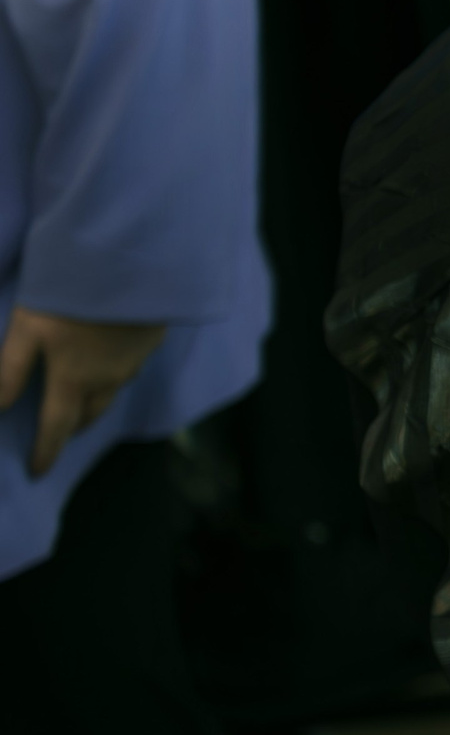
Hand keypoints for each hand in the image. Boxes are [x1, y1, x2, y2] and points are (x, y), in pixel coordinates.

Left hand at [0, 309, 165, 475]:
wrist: (131, 263)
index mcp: (74, 380)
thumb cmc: (70, 295)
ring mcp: (134, 361)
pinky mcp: (151, 341)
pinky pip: (130, 368)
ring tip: (84, 397)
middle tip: (61, 431)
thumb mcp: (27, 329)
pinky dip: (115, 373)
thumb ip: (11, 370)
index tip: (38, 471)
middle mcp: (108, 380)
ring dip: (96, 402)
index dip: (46, 451)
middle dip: (73, 427)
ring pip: (112, 392)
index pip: (56, 426)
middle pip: (90, 414)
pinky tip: (110, 358)